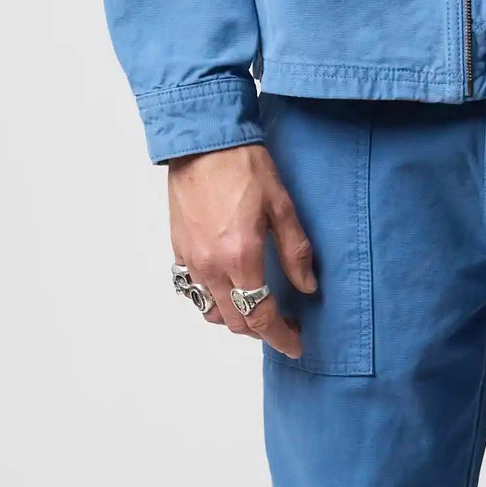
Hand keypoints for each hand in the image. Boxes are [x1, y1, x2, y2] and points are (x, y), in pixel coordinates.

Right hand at [167, 143, 317, 358]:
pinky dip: (211, 300)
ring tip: (255, 308)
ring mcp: (190, 260)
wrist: (203, 142)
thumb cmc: (244, 167)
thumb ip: (296, 252)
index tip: (295, 344)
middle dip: (261, 331)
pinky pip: (191, 290)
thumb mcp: (282, 206)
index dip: (280, 337)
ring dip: (234, 318)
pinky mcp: (178, 249)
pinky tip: (227, 288)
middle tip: (283, 324)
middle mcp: (211, 267)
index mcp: (240, 258)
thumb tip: (307, 286)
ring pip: (210, 311)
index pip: (260, 317)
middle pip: (234, 321)